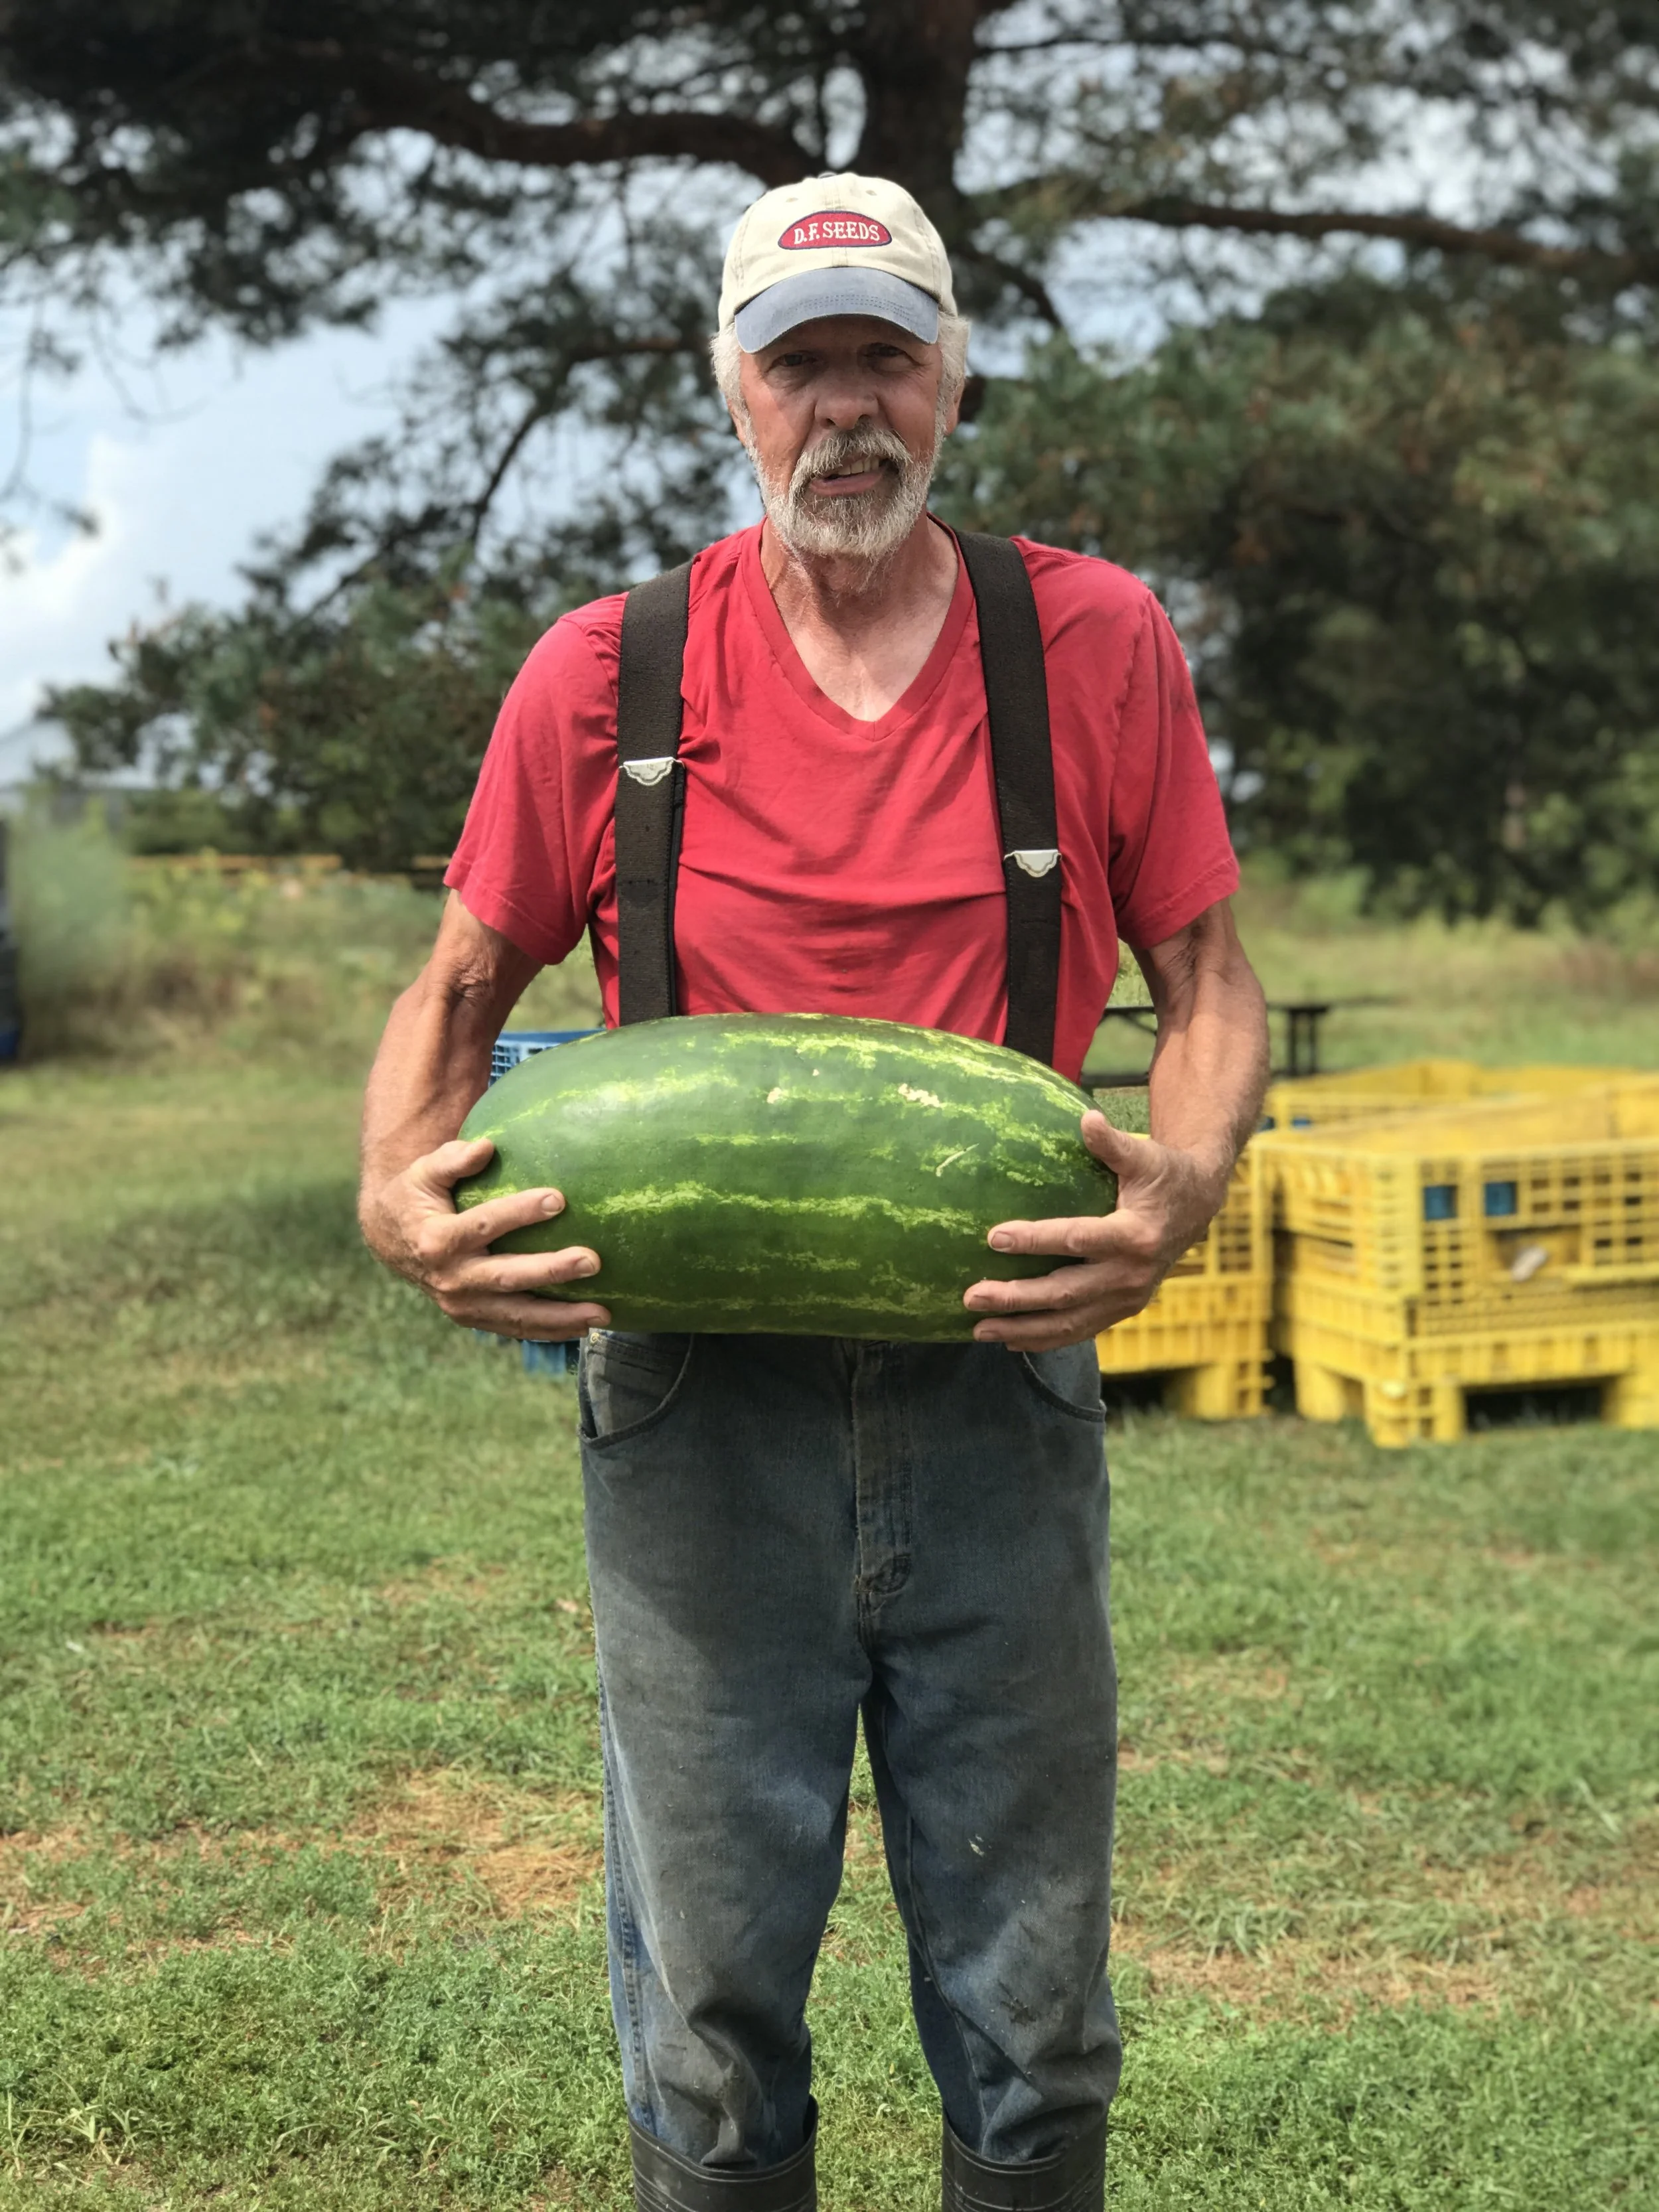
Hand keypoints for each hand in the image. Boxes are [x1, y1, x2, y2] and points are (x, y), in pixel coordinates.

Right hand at [358, 1136, 610, 1340]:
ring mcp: (462, 1305)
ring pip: (516, 1316)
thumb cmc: (416, 1197)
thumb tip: (485, 1147)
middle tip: (592, 1260)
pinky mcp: (474, 1319)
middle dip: (551, 1270)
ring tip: (601, 1312)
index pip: (484, 1225)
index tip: (558, 1198)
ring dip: (560, 1317)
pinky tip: (585, 1327)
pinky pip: (516, 1329)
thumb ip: (452, 1159)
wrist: (389, 1241)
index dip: (520, 1212)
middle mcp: (451, 1279)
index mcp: (437, 1240)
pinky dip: (550, 1331)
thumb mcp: (423, 1173)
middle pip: (507, 1277)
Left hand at [964, 1111, 1228, 1351]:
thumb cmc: (1163, 1174)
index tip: (994, 1237)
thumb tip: (1087, 1118)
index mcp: (1136, 1235)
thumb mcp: (1144, 1156)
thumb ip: (1112, 1143)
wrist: (1198, 1208)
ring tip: (979, 1329)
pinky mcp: (1123, 1309)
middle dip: (1016, 1298)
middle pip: (1065, 1293)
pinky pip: (1080, 1330)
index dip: (1035, 1240)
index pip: (1078, 1240)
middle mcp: (1131, 1275)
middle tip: (972, 1296)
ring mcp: (1128, 1298)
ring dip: (1022, 1328)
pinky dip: (1045, 1339)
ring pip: (1069, 1322)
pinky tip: (1009, 1339)